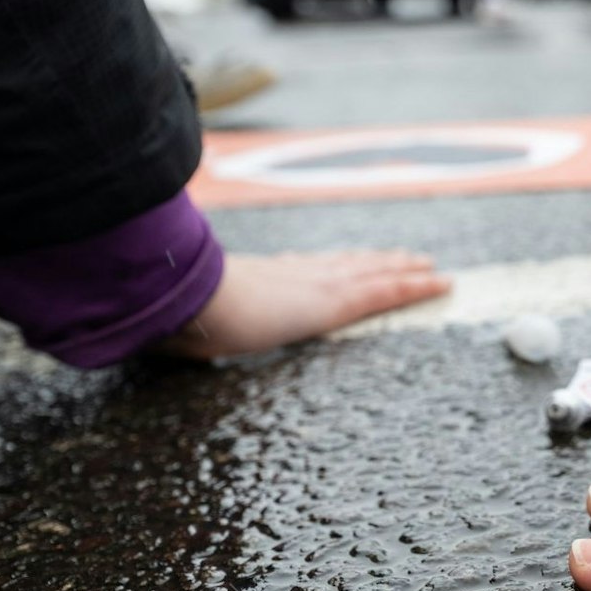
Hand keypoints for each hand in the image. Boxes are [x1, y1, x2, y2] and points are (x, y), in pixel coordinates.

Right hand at [156, 250, 449, 359]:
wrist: (182, 300)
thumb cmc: (170, 313)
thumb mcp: (174, 319)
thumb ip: (176, 323)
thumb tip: (152, 331)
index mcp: (256, 278)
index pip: (301, 269)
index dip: (329, 266)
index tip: (344, 263)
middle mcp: (292, 274)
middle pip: (345, 265)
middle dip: (374, 263)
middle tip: (404, 259)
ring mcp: (315, 285)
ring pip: (372, 273)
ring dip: (402, 270)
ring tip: (429, 268)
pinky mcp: (333, 302)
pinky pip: (384, 292)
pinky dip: (414, 287)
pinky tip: (439, 283)